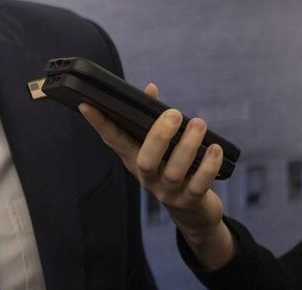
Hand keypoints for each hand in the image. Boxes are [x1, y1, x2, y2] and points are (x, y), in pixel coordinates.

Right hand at [79, 84, 235, 269]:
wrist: (192, 214)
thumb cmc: (172, 168)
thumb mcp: (159, 147)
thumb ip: (153, 118)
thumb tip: (150, 88)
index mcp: (134, 158)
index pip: (112, 139)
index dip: (99, 122)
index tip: (86, 104)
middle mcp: (147, 176)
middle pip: (146, 159)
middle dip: (159, 136)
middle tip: (173, 113)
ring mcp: (167, 191)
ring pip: (174, 171)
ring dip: (188, 146)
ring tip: (199, 124)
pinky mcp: (189, 202)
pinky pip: (198, 185)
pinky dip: (208, 167)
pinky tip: (215, 150)